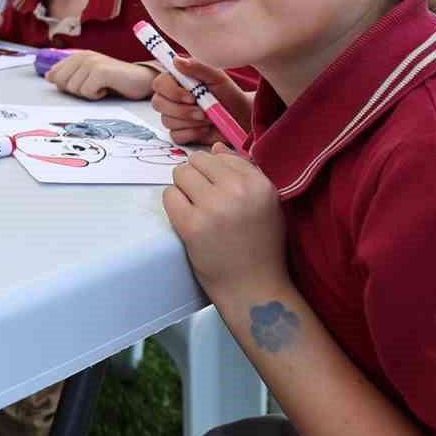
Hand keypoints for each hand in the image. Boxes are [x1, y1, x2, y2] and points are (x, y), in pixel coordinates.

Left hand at [46, 51, 150, 100]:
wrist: (140, 80)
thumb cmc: (114, 81)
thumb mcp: (88, 76)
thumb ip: (68, 75)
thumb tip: (48, 76)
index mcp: (77, 55)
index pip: (54, 74)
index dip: (65, 85)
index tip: (83, 84)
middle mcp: (83, 56)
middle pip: (61, 83)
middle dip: (76, 90)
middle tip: (93, 86)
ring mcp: (92, 62)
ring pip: (74, 89)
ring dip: (88, 93)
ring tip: (102, 86)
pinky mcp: (101, 71)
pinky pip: (87, 92)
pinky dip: (97, 95)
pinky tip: (108, 88)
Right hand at [151, 56, 251, 146]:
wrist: (240, 116)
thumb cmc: (227, 93)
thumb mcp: (216, 77)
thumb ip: (197, 67)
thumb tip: (176, 60)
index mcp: (175, 81)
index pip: (159, 84)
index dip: (172, 92)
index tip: (192, 97)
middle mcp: (170, 98)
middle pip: (158, 103)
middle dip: (182, 110)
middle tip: (203, 112)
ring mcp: (173, 116)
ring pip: (167, 120)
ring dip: (191, 121)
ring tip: (209, 119)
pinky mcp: (179, 133)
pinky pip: (176, 135)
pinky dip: (193, 133)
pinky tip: (205, 129)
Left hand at [163, 145, 285, 294]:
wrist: (253, 288)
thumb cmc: (261, 246)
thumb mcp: (266, 203)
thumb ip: (245, 171)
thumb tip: (215, 146)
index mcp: (259, 184)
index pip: (222, 155)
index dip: (215, 172)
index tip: (219, 190)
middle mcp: (237, 191)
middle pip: (197, 161)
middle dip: (196, 177)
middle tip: (204, 200)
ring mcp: (212, 207)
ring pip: (180, 174)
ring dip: (183, 189)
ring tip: (196, 209)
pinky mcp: (191, 225)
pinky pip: (168, 195)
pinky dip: (174, 204)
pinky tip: (187, 218)